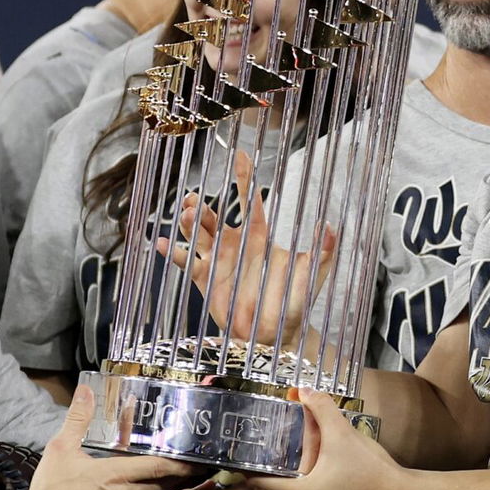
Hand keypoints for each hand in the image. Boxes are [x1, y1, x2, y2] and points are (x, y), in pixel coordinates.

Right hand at [0, 386, 202, 489]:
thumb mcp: (61, 448)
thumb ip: (78, 419)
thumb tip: (85, 392)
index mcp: (115, 474)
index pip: (157, 467)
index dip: (179, 463)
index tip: (195, 459)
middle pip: (161, 484)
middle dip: (178, 476)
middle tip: (192, 467)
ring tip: (175, 482)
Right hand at [160, 151, 335, 346]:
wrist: (275, 334)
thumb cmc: (294, 301)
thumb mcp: (313, 274)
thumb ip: (323, 251)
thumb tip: (330, 226)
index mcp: (257, 236)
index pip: (249, 201)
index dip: (245, 178)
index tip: (241, 156)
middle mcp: (234, 243)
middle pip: (214, 215)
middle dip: (202, 205)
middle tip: (192, 197)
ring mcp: (217, 259)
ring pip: (197, 234)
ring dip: (188, 223)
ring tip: (184, 214)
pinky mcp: (204, 278)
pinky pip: (185, 262)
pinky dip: (171, 252)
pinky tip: (159, 243)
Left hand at [247, 388, 404, 489]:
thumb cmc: (369, 470)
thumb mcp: (341, 433)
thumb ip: (320, 408)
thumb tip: (305, 389)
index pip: (258, 481)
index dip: (246, 464)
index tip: (237, 448)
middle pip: (275, 482)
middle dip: (275, 459)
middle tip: (270, 436)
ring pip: (292, 488)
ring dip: (293, 467)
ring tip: (292, 443)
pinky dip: (306, 477)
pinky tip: (316, 458)